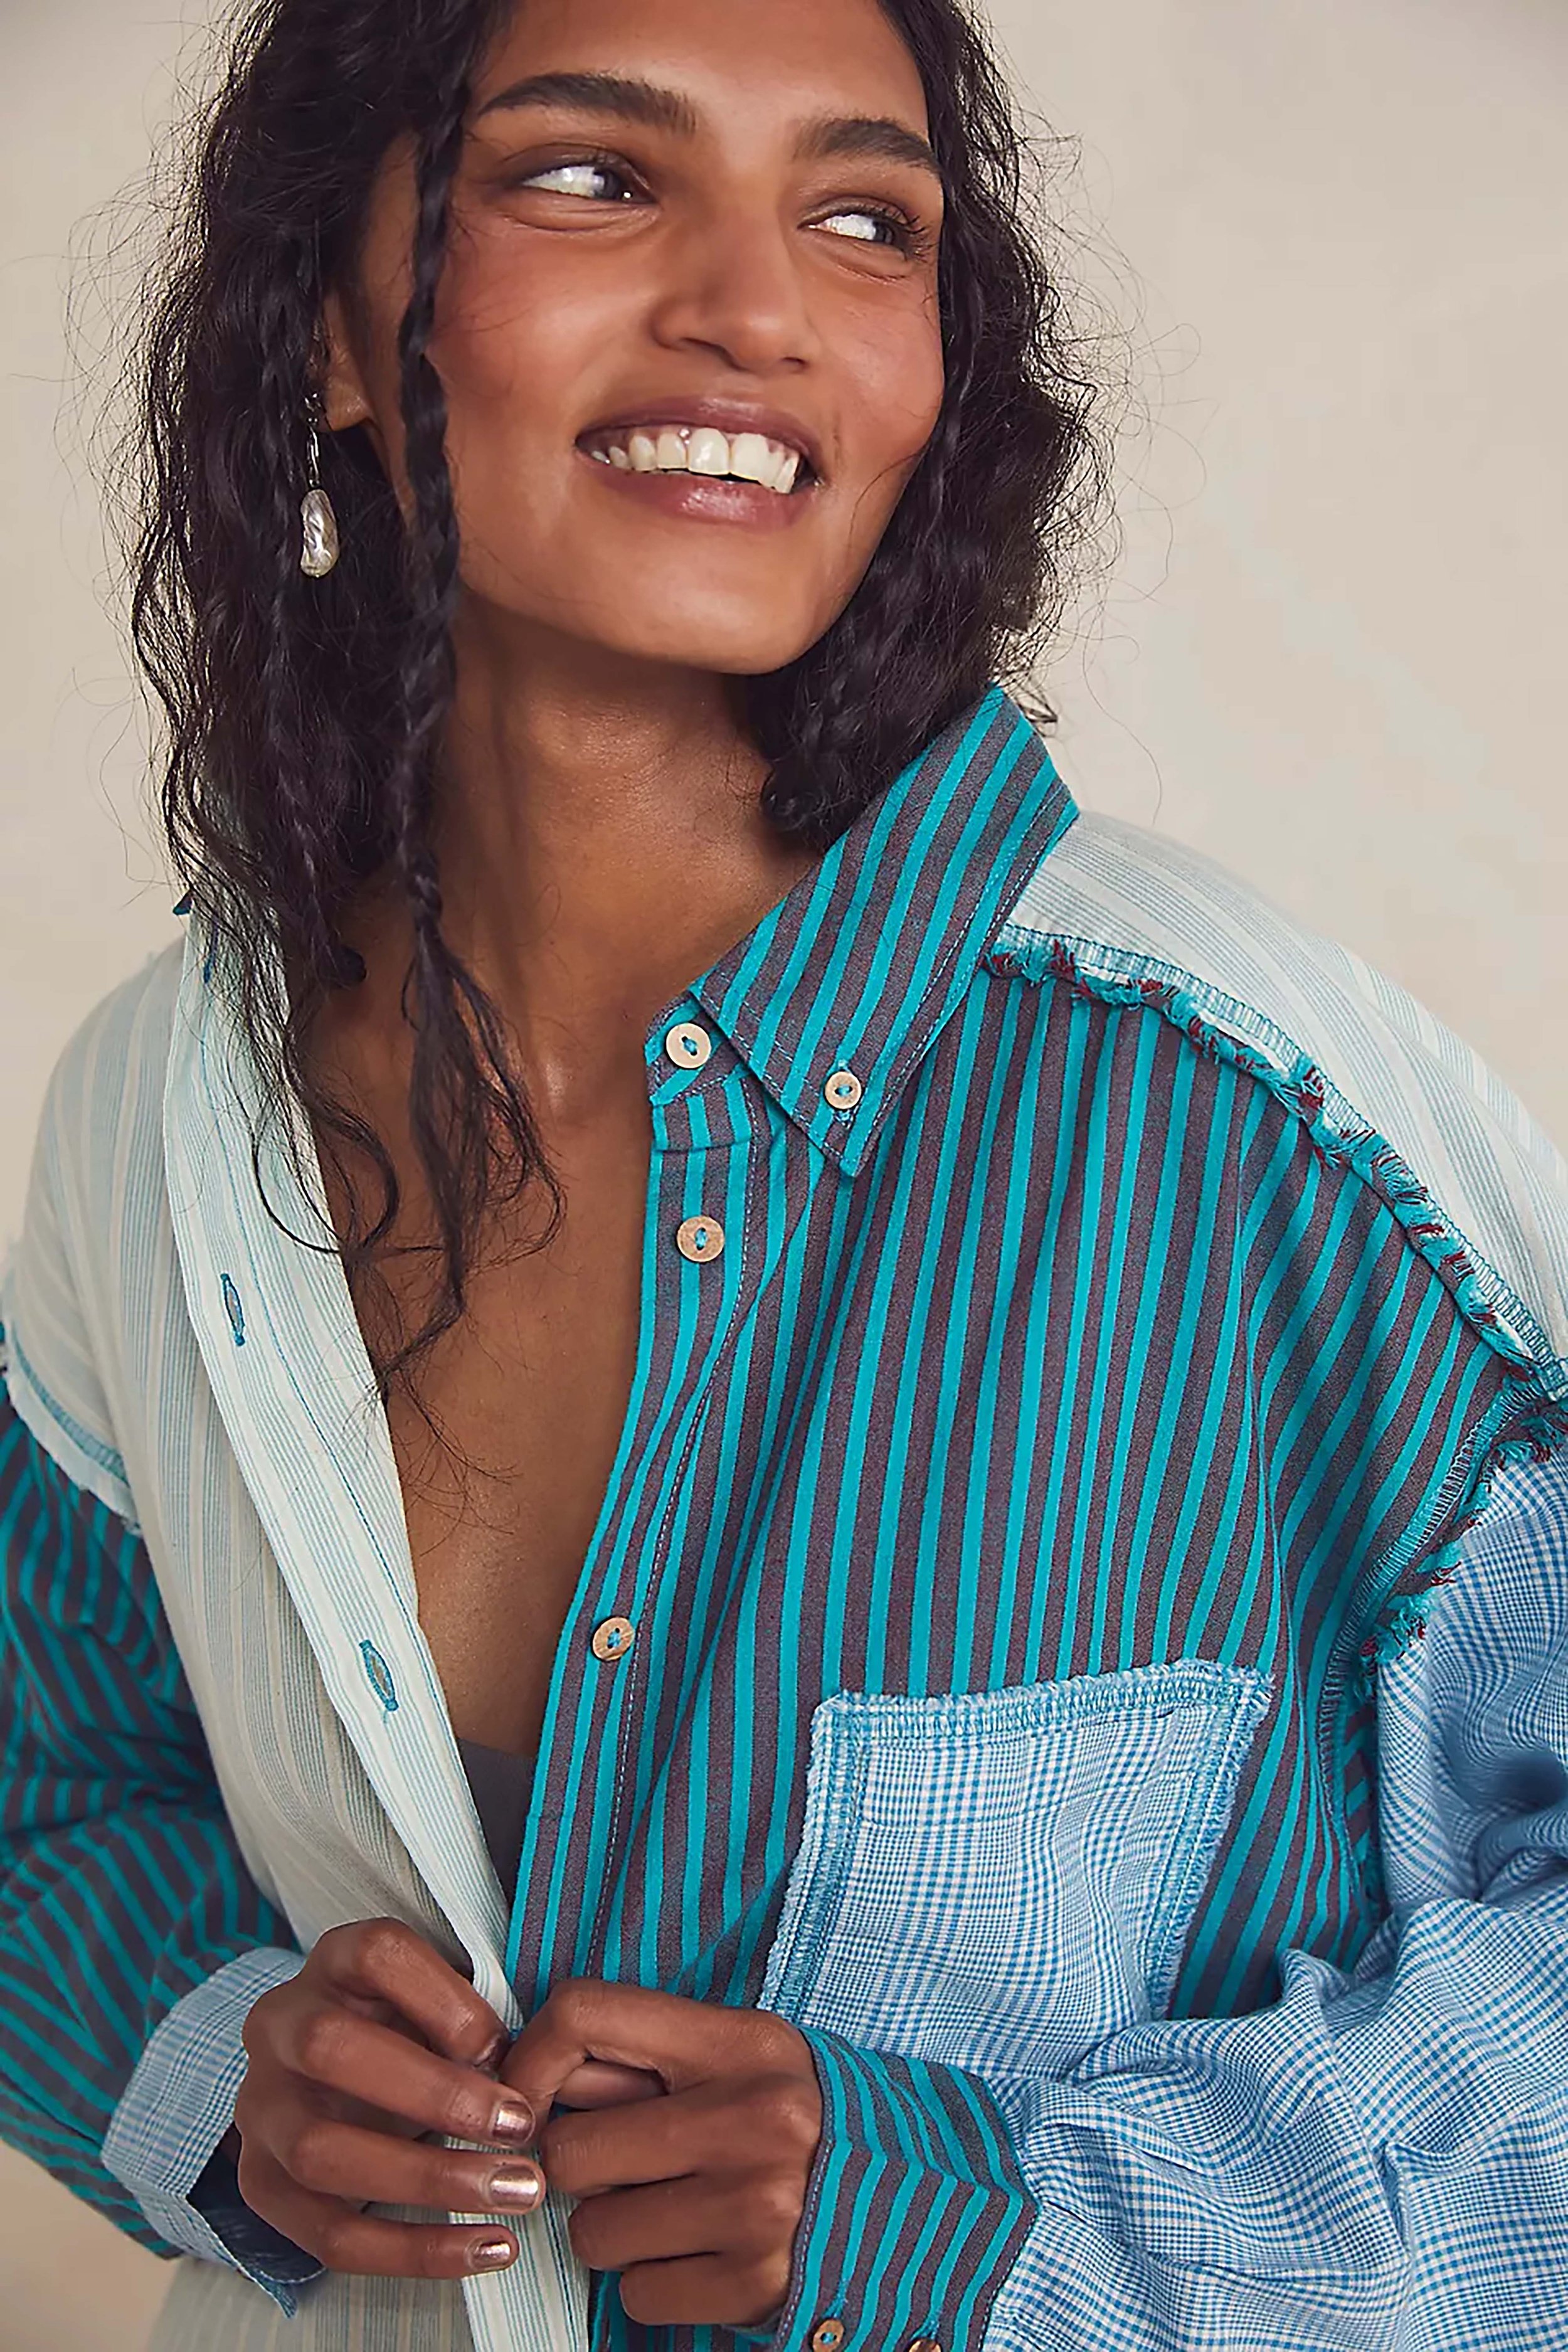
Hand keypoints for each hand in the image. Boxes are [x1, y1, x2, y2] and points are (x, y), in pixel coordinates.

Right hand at [233, 1918, 550, 2278]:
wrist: (327, 2082)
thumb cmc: (407, 2032)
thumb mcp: (435, 2002)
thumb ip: (469, 2022)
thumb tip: (515, 2080)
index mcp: (330, 1964)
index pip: (378, 1954)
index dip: (448, 2001)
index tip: (506, 2049)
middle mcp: (278, 2028)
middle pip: (331, 2047)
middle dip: (435, 2094)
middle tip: (521, 2128)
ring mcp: (260, 2110)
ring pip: (321, 2152)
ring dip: (430, 2180)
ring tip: (517, 2192)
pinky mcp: (262, 2186)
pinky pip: (330, 2234)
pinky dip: (415, 2251)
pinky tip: (487, 2247)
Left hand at [498, 1978, 823, 2329]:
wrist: (912, 2201)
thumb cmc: (801, 2124)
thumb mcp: (744, 2059)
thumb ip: (649, 2060)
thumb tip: (526, 2076)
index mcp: (741, 2042)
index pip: (585, 2014)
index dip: (530, 2060)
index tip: (525, 2100)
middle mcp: (751, 2117)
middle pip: (572, 2146)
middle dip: (582, 2170)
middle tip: (629, 2169)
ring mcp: (756, 2205)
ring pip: (594, 2232)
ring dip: (616, 2233)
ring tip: (674, 2213)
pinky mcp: (755, 2284)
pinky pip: (637, 2294)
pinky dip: (654, 2284)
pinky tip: (702, 2257)